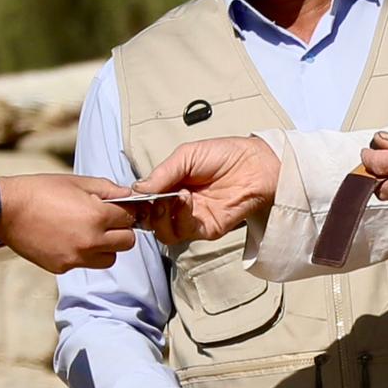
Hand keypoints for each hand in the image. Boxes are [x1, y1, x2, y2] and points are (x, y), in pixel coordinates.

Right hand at [0, 172, 140, 273]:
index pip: (129, 217)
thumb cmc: (39, 191)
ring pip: (110, 258)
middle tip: (107, 221)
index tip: (119, 208)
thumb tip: (128, 194)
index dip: (125, 211)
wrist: (7, 209)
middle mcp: (91, 241)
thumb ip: (107, 189)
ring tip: (89, 233)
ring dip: (106, 247)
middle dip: (121, 230)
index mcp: (97, 216)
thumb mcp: (77, 182)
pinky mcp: (63, 266)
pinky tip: (69, 239)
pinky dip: (84, 254)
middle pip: (127, 242)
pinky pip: (85, 263)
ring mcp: (77, 256)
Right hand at [132, 136, 283, 242]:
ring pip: (163, 232)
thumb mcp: (186, 155)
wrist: (255, 165)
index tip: (132, 196)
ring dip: (162, 216)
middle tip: (151, 198)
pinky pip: (183, 232)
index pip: (145, 200)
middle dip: (147, 211)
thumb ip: (162, 173)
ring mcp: (191, 219)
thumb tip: (137, 189)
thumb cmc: (225, 155)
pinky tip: (187, 199)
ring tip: (175, 195)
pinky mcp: (206, 229)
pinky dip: (180, 217)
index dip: (136, 201)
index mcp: (170, 186)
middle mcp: (178, 205)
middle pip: (150, 220)